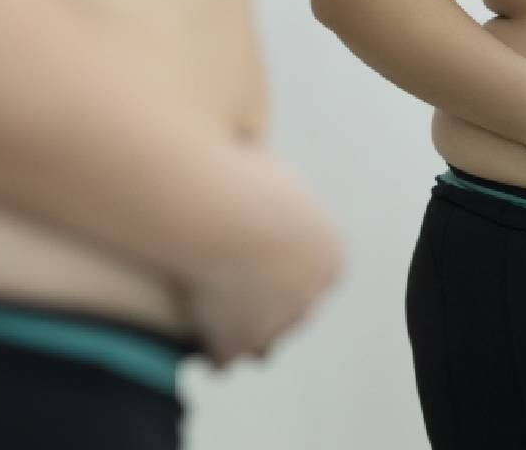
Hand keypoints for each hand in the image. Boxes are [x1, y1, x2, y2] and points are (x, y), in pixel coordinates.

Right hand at [180, 153, 342, 367]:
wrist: (216, 211)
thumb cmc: (244, 181)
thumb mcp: (273, 171)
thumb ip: (275, 189)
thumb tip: (260, 175)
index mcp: (328, 257)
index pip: (315, 272)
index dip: (285, 266)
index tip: (258, 257)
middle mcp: (311, 296)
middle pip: (293, 308)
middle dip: (267, 301)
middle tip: (233, 286)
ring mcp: (275, 324)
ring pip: (265, 341)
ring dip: (244, 331)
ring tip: (215, 316)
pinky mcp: (237, 342)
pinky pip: (226, 355)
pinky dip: (213, 348)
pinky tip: (197, 339)